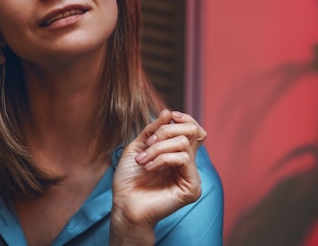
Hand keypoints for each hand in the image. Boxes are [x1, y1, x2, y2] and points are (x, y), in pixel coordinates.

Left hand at [110, 109, 205, 244]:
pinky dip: (163, 158)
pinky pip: (184, 159)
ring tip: (143, 160)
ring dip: (158, 148)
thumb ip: (153, 130)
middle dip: (167, 130)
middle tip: (148, 143)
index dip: (185, 118)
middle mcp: (187, 163)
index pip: (194, 130)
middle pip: (193, 131)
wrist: (124, 204)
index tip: (169, 116)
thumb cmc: (129, 179)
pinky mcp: (192, 188)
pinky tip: (149, 168)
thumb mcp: (138, 147)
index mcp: (177, 153)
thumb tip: (168, 112)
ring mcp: (191, 176)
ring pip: (184, 143)